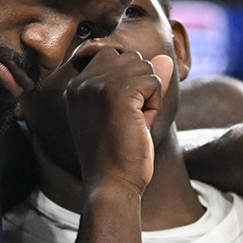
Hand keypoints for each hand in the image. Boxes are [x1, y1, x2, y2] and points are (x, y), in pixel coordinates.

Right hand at [65, 42, 172, 196]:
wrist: (111, 185)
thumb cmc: (118, 155)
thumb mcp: (127, 113)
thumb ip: (141, 82)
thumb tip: (165, 58)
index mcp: (76, 86)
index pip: (114, 57)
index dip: (129, 84)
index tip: (117, 117)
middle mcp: (82, 81)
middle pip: (131, 58)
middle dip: (141, 88)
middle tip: (128, 121)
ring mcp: (97, 85)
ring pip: (145, 67)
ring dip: (149, 96)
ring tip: (133, 124)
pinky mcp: (117, 92)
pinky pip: (154, 81)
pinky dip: (156, 105)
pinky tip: (140, 126)